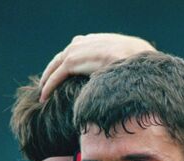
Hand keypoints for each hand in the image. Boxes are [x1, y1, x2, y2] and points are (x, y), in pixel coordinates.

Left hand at [39, 33, 155, 100]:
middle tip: (46, 85)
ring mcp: (77, 50)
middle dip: (53, 71)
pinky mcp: (72, 62)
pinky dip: (48, 87)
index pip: (77, 51)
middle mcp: (83, 42)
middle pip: (62, 57)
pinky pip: (56, 76)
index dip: (68, 64)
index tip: (63, 76)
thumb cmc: (139, 64)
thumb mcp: (128, 61)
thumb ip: (119, 65)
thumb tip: (121, 80)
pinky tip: (44, 97)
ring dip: (48, 81)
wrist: (137, 60)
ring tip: (43, 94)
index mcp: (96, 40)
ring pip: (56, 67)